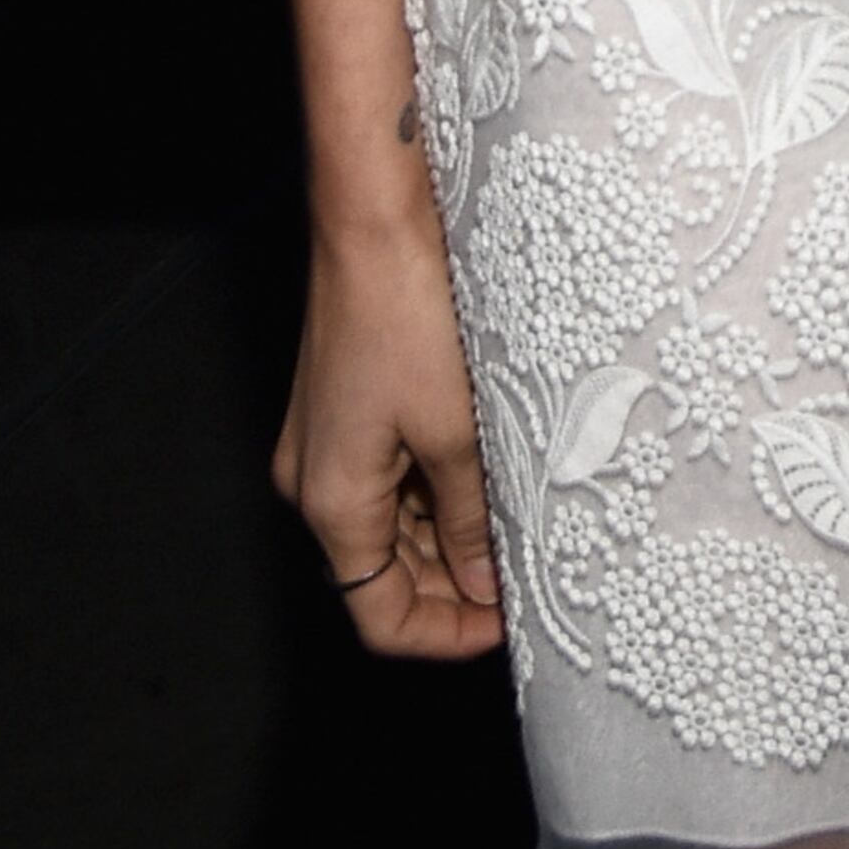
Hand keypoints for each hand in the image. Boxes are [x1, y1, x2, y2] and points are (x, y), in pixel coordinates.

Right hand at [273, 204, 505, 660]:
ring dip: (454, 533)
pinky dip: (441, 487)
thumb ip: (470, 517)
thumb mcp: (456, 430)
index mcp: (331, 501)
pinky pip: (395, 474)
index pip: (379, 615)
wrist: (376, 215)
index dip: (446, 633)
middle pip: (386, 574)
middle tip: (531, 573)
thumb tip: (485, 582)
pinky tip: (495, 469)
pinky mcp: (350, 404)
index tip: (509, 624)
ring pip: (395, 524)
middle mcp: (316, 480)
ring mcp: (330, 440)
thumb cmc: (405, 309)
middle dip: (457, 583)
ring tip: (524, 520)